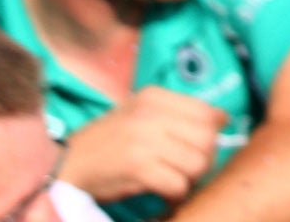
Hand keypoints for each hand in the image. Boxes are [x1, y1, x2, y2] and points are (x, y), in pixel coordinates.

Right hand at [60, 86, 228, 204]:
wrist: (67, 164)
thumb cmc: (108, 140)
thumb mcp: (140, 113)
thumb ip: (177, 113)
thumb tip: (223, 118)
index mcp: (154, 96)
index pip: (207, 112)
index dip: (213, 133)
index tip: (202, 145)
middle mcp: (152, 114)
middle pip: (207, 138)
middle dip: (205, 158)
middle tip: (189, 169)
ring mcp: (145, 140)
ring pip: (198, 162)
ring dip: (191, 178)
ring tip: (176, 179)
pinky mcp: (138, 168)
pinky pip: (179, 183)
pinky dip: (177, 193)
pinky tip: (165, 192)